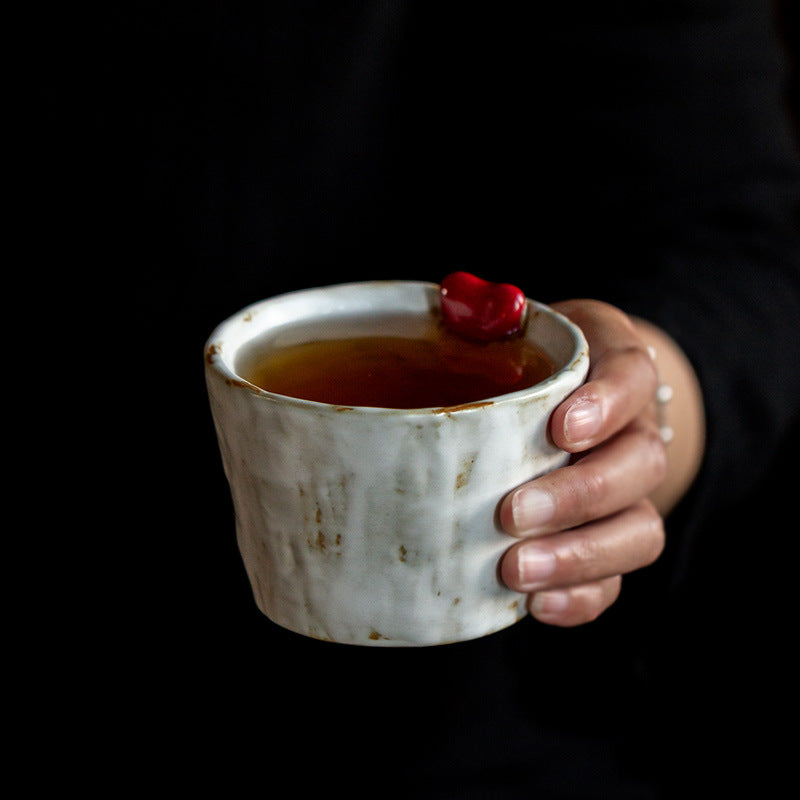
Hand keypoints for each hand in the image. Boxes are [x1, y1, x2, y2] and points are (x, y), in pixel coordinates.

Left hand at [499, 300, 667, 626]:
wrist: (570, 403)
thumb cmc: (527, 363)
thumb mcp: (510, 328)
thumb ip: (480, 318)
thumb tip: (445, 305)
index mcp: (612, 366)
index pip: (631, 375)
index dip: (606, 404)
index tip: (562, 427)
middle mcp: (633, 432)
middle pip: (639, 464)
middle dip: (577, 495)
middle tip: (511, 512)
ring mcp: (628, 494)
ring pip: (637, 531)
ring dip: (579, 556)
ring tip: (514, 570)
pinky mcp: (609, 540)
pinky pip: (616, 579)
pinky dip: (581, 596)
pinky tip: (535, 605)